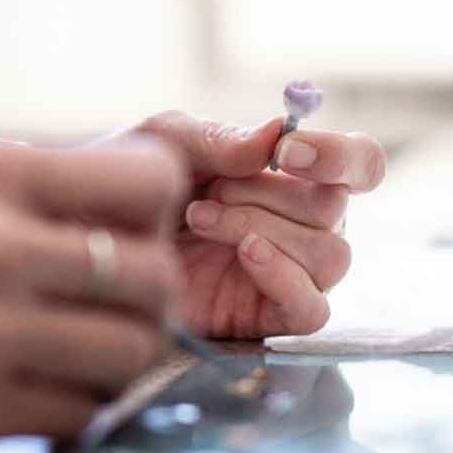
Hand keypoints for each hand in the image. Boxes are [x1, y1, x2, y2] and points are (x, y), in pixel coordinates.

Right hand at [0, 141, 186, 452]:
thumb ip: (38, 198)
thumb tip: (153, 213)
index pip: (151, 177)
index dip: (160, 218)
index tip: (135, 245)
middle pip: (155, 275)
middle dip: (147, 307)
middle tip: (112, 320)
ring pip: (132, 351)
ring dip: (115, 366)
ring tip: (71, 362)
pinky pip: (80, 413)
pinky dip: (71, 413)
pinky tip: (29, 398)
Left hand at [132, 111, 385, 338]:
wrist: (90, 245)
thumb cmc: (132, 184)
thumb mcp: (167, 140)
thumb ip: (221, 136)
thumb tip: (278, 134)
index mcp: (293, 177)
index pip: (361, 164)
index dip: (340, 156)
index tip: (287, 152)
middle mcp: (302, 225)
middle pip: (336, 208)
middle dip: (268, 192)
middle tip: (209, 192)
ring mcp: (289, 273)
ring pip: (331, 255)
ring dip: (263, 228)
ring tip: (200, 219)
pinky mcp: (267, 318)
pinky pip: (312, 310)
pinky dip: (285, 278)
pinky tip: (243, 254)